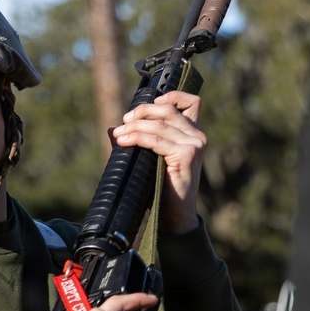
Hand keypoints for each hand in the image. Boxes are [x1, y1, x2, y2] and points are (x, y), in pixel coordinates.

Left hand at [112, 90, 205, 234]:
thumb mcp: (150, 160)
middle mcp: (197, 136)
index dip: (173, 95)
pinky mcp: (187, 154)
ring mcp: (194, 144)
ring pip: (160, 124)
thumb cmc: (163, 189)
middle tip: (123, 123)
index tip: (150, 103)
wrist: (173, 216)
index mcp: (193, 135)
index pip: (191, 102)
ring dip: (135, 127)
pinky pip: (157, 139)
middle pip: (168, 110)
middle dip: (142, 112)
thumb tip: (112, 129)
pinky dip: (138, 138)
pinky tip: (124, 142)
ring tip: (119, 135)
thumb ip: (137, 141)